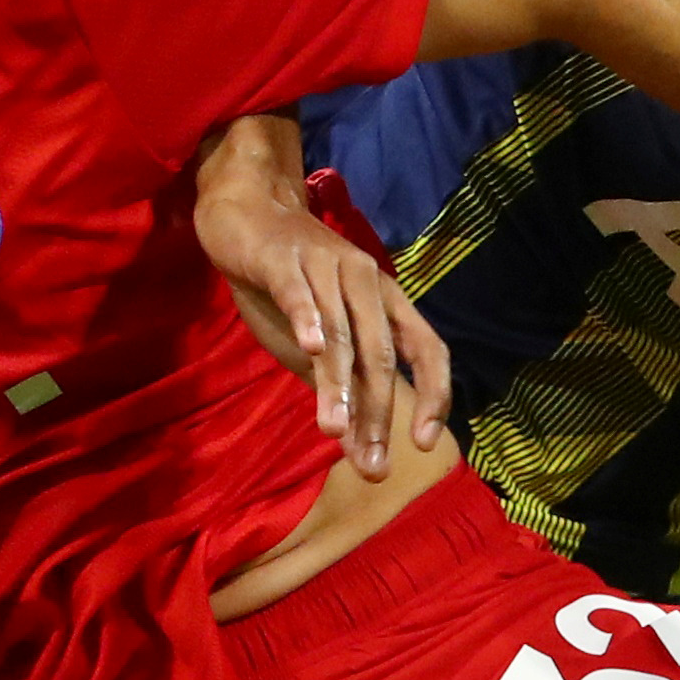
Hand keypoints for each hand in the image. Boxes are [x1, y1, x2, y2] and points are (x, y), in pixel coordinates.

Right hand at [192, 115, 451, 477]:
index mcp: (385, 301)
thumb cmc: (290, 283)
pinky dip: (307, 318)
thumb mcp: (321, 342)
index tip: (423, 443)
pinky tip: (310, 348)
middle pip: (380, 353)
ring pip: (340, 332)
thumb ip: (343, 388)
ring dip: (338, 384)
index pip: (427, 349)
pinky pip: (300, 292)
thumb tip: (362, 450)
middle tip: (369, 464)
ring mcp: (326, 266)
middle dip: (377, 412)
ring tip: (332, 429)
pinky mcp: (285, 258)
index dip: (433, 395)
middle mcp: (365, 281)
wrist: (246, 215)